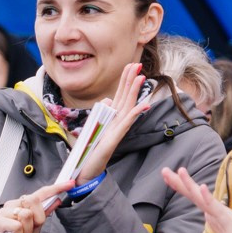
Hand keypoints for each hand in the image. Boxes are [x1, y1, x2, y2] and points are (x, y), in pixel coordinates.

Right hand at [0, 183, 66, 232]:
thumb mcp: (34, 230)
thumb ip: (43, 216)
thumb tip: (56, 202)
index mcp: (24, 205)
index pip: (41, 193)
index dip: (56, 188)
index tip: (70, 184)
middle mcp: (14, 205)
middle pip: (33, 200)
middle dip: (38, 218)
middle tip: (30, 229)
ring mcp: (4, 212)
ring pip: (26, 214)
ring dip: (27, 230)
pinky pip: (16, 225)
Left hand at [73, 64, 147, 186]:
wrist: (87, 168)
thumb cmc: (91, 149)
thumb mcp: (95, 125)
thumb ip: (103, 111)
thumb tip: (108, 100)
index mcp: (113, 116)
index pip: (121, 94)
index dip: (125, 79)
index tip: (130, 64)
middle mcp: (118, 121)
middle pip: (126, 96)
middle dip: (131, 80)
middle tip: (138, 63)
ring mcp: (118, 128)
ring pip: (129, 106)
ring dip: (135, 91)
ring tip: (141, 77)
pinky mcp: (116, 138)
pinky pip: (127, 123)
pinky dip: (135, 114)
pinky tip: (143, 105)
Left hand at [164, 166, 231, 232]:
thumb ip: (217, 225)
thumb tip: (209, 215)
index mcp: (218, 216)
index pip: (196, 199)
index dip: (182, 188)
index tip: (167, 177)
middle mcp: (222, 213)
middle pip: (197, 195)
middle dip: (179, 182)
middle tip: (163, 170)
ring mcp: (226, 219)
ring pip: (204, 199)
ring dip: (191, 185)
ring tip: (179, 171)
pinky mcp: (231, 227)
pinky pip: (217, 211)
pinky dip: (209, 198)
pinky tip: (201, 187)